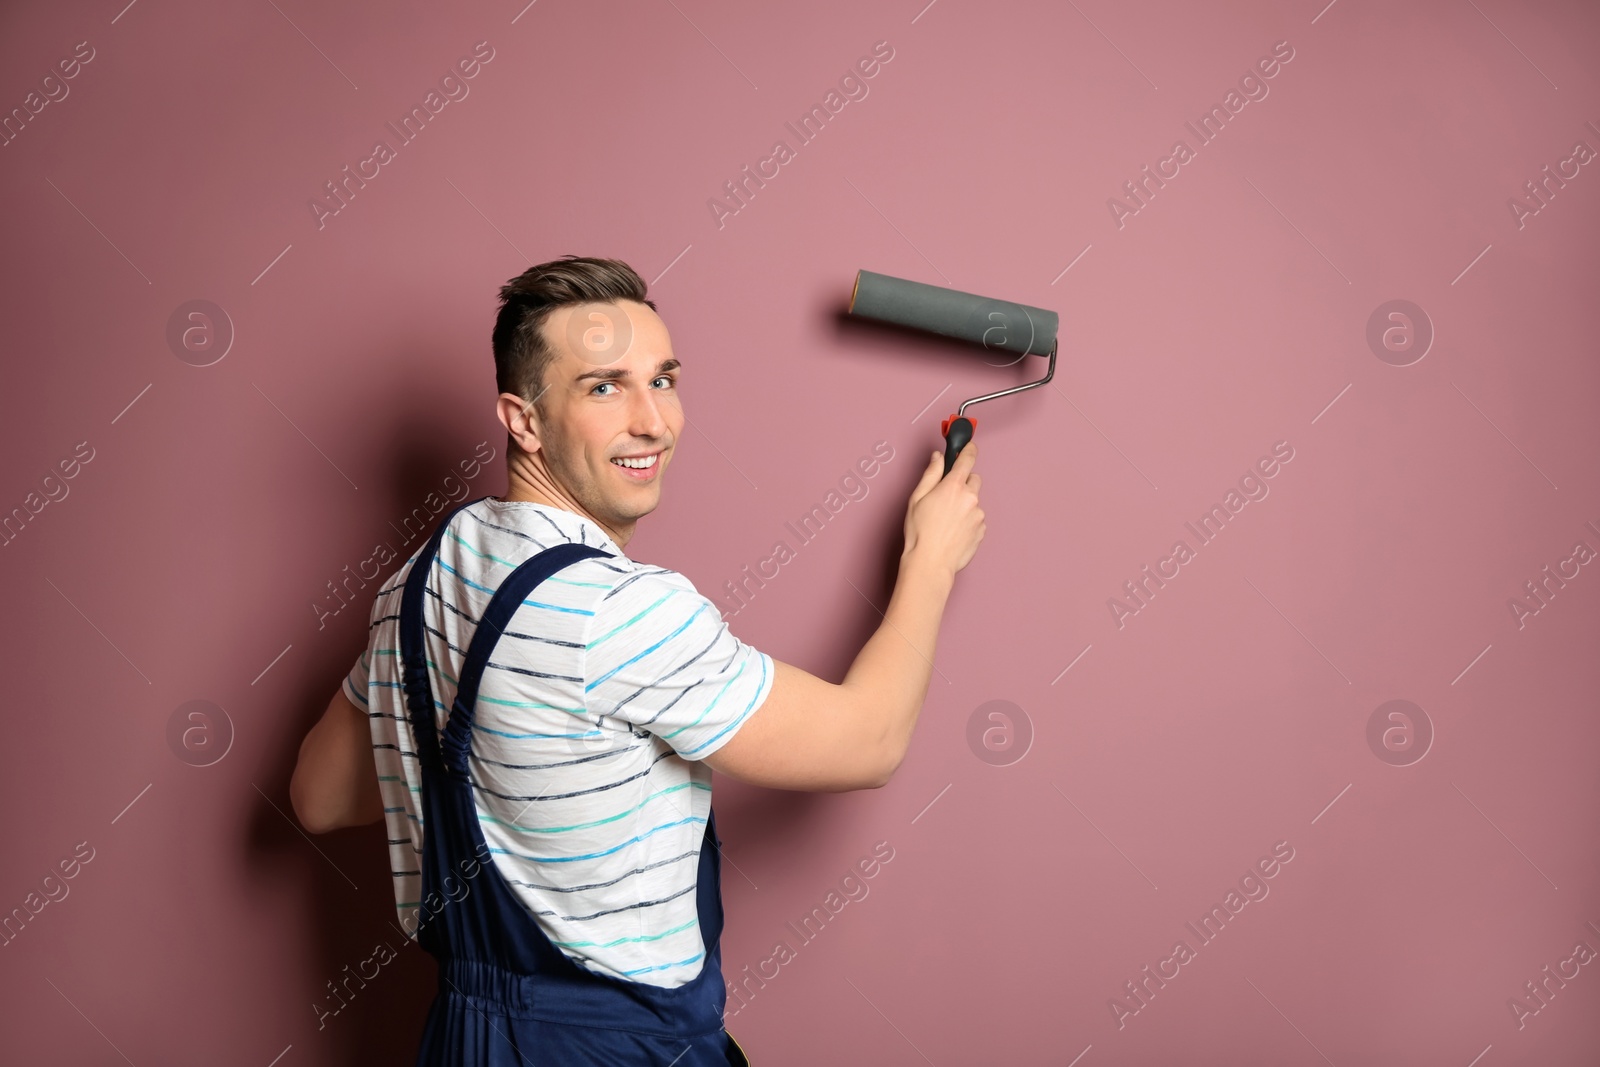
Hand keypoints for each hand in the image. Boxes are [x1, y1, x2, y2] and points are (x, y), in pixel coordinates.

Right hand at [901, 439, 984, 576]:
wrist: (930, 563)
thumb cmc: (920, 533)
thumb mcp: (917, 498)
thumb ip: (931, 474)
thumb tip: (938, 458)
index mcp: (953, 486)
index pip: (967, 459)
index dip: (969, 449)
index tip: (969, 446)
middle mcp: (970, 498)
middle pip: (973, 480)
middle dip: (962, 483)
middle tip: (946, 496)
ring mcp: (978, 515)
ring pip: (974, 501)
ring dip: (964, 505)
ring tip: (946, 521)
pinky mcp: (982, 530)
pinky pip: (977, 518)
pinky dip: (968, 521)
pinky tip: (953, 531)